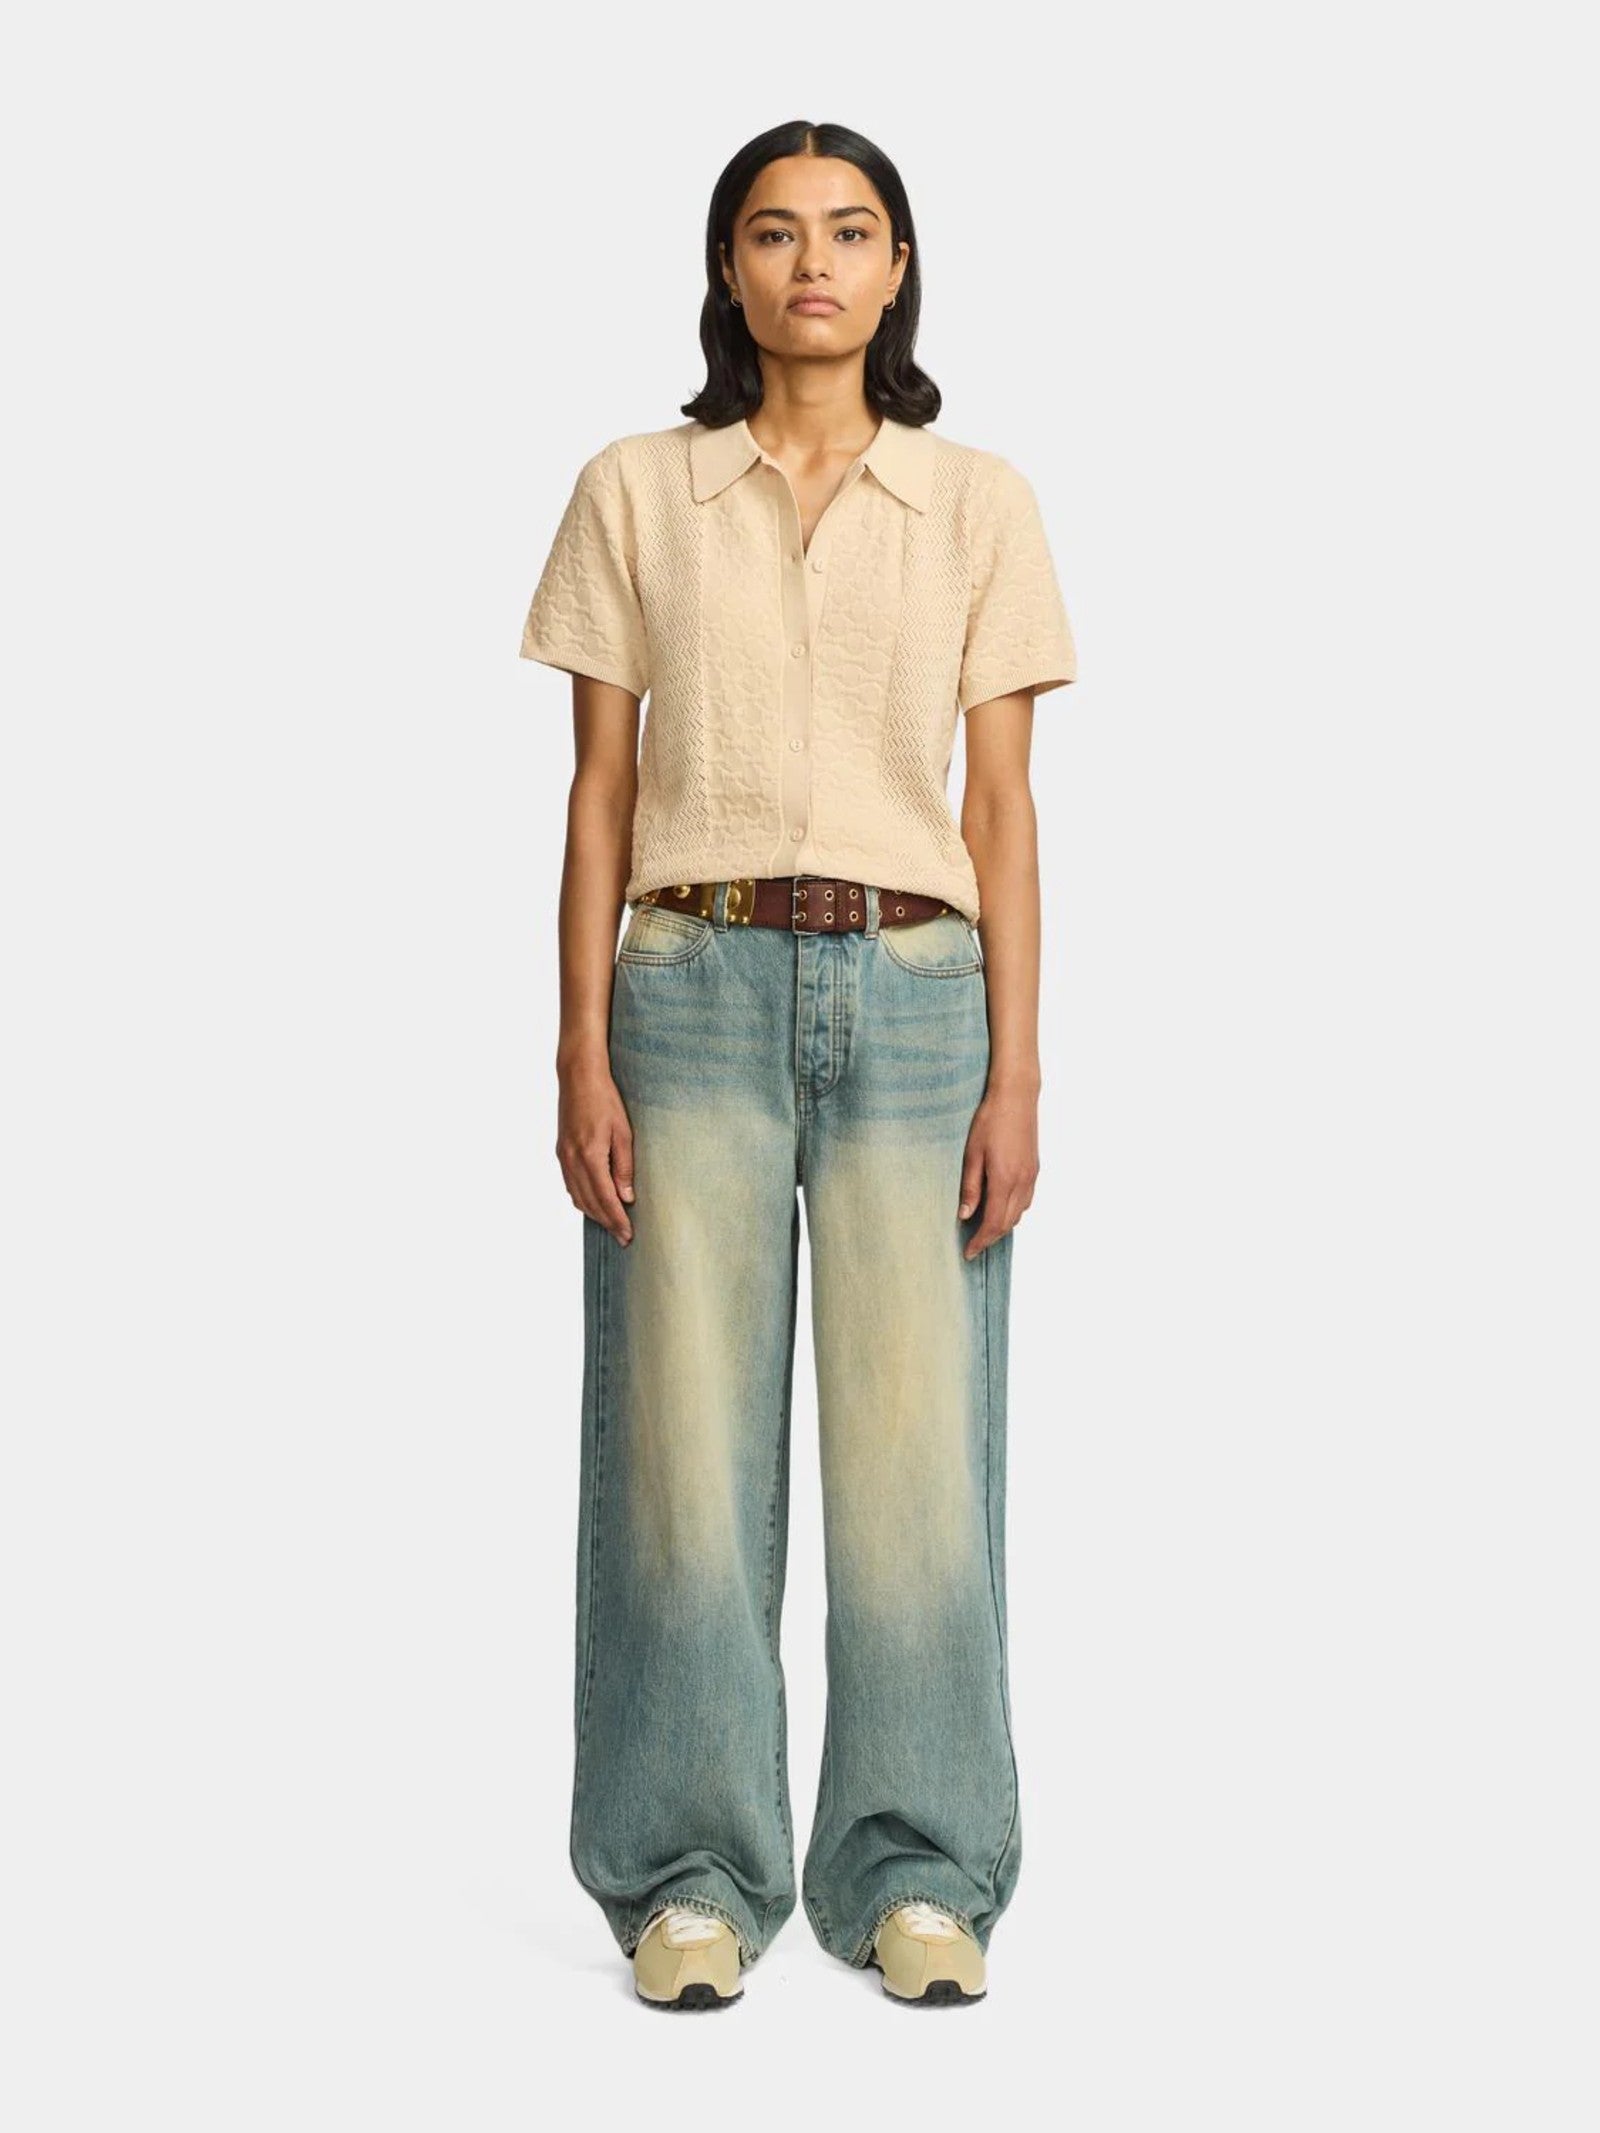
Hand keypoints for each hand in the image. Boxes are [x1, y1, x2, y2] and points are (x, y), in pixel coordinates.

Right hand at [556, 1061, 635, 1243]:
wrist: (578, 1077)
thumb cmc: (605, 1100)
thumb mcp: (623, 1133)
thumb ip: (624, 1167)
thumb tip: (626, 1197)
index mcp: (590, 1155)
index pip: (605, 1198)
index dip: (617, 1219)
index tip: (627, 1235)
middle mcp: (572, 1160)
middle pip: (590, 1202)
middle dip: (607, 1222)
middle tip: (622, 1238)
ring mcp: (563, 1157)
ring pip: (577, 1197)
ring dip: (594, 1214)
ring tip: (611, 1225)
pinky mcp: (561, 1152)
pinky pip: (570, 1185)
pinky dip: (582, 1199)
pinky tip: (593, 1204)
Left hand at [957, 1084, 1038, 1257]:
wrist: (1016, 1097)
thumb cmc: (990, 1121)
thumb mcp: (971, 1155)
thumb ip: (970, 1188)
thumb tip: (965, 1215)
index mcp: (1004, 1180)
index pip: (993, 1224)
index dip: (980, 1242)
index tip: (968, 1252)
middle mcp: (1022, 1182)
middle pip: (1008, 1224)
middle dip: (990, 1239)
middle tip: (973, 1246)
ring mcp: (1031, 1176)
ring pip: (1019, 1214)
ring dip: (1002, 1226)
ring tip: (983, 1229)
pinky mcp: (1034, 1169)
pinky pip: (1026, 1201)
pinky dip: (1013, 1211)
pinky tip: (1000, 1207)